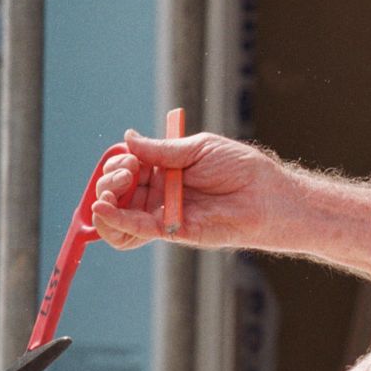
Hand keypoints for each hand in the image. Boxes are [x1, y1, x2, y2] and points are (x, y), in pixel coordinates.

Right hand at [90, 129, 282, 249]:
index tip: (129, 158)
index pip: (126, 168)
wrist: (267, 195)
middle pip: (117, 193)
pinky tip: (104, 210)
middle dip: (109, 181)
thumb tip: (127, 138)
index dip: (118, 164)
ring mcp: (164, 213)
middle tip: (126, 172)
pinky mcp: (173, 232)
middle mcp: (160, 193)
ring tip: (107, 194)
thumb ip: (161, 149)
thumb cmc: (240, 168)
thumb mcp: (198, 149)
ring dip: (105, 205)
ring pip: (119, 217)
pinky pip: (138, 231)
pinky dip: (118, 221)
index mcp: (164, 169)